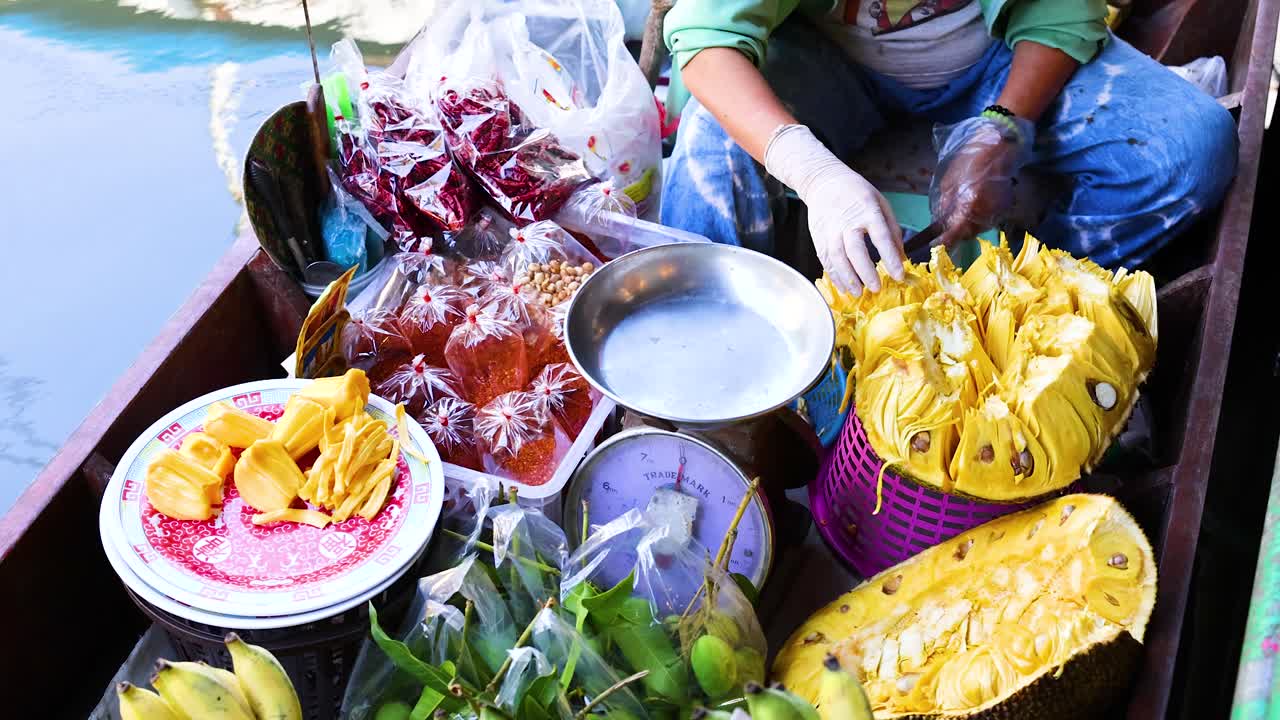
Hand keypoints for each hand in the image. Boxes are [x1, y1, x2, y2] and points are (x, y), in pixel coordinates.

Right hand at [765, 125, 903, 294]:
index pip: (880, 236)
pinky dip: (834, 276)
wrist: (823, 181)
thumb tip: (901, 256)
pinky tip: (844, 286)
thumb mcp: (881, 203)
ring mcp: (830, 231)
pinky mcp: (819, 238)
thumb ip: (892, 230)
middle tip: (876, 288)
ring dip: (847, 278)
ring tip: (858, 293)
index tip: (899, 274)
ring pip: (836, 258)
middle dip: (865, 272)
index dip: (890, 257)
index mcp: (868, 211)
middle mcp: (847, 222)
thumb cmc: (857, 193)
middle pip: (855, 250)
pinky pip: (826, 260)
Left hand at [930, 114, 1033, 247]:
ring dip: (967, 227)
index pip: (955, 233)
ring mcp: (998, 211)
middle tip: (944, 232)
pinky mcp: (1005, 207)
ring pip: (979, 228)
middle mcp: (986, 212)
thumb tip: (940, 222)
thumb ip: (945, 205)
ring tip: (958, 219)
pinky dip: (979, 219)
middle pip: (968, 234)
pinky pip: (989, 220)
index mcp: (970, 204)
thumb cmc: (971, 159)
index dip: (944, 241)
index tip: (934, 243)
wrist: (1000, 146)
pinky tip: (973, 211)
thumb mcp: (949, 182)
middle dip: (955, 235)